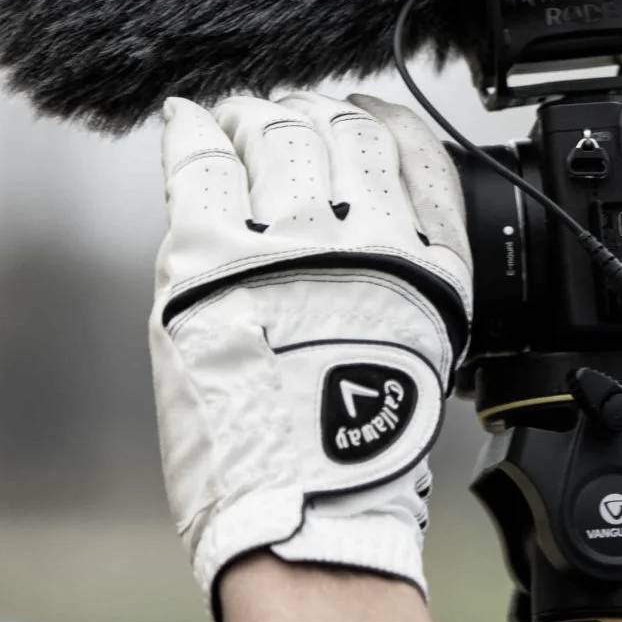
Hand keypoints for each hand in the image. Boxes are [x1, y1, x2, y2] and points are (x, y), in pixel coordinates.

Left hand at [150, 92, 471, 621]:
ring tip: (242, 121)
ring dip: (257, 118)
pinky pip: (202, 163)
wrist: (304, 507)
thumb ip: (403, 284)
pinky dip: (196, 131)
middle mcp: (367, 242)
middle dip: (313, 117)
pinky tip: (191, 121)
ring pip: (277, 135)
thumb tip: (369, 233)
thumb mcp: (423, 353)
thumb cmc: (357, 453)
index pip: (413, 155)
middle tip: (288, 119)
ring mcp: (286, 244)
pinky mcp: (208, 257)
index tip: (360, 114)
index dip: (382, 122)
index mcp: (429, 266)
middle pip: (342, 135)